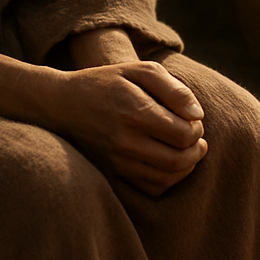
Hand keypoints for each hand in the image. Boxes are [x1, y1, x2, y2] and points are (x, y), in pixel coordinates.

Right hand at [49, 61, 208, 195]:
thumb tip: (198, 114)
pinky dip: (168, 180)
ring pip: (167, 177)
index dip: (197, 128)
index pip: (184, 133)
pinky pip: (151, 188)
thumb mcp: (138, 70)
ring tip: (187, 150)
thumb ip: (173, 89)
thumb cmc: (105, 83)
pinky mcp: (113, 174)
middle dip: (196, 149)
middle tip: (195, 137)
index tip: (193, 120)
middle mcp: (126, 141)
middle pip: (179, 159)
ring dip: (186, 166)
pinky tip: (169, 163)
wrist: (61, 105)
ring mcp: (118, 162)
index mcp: (135, 112)